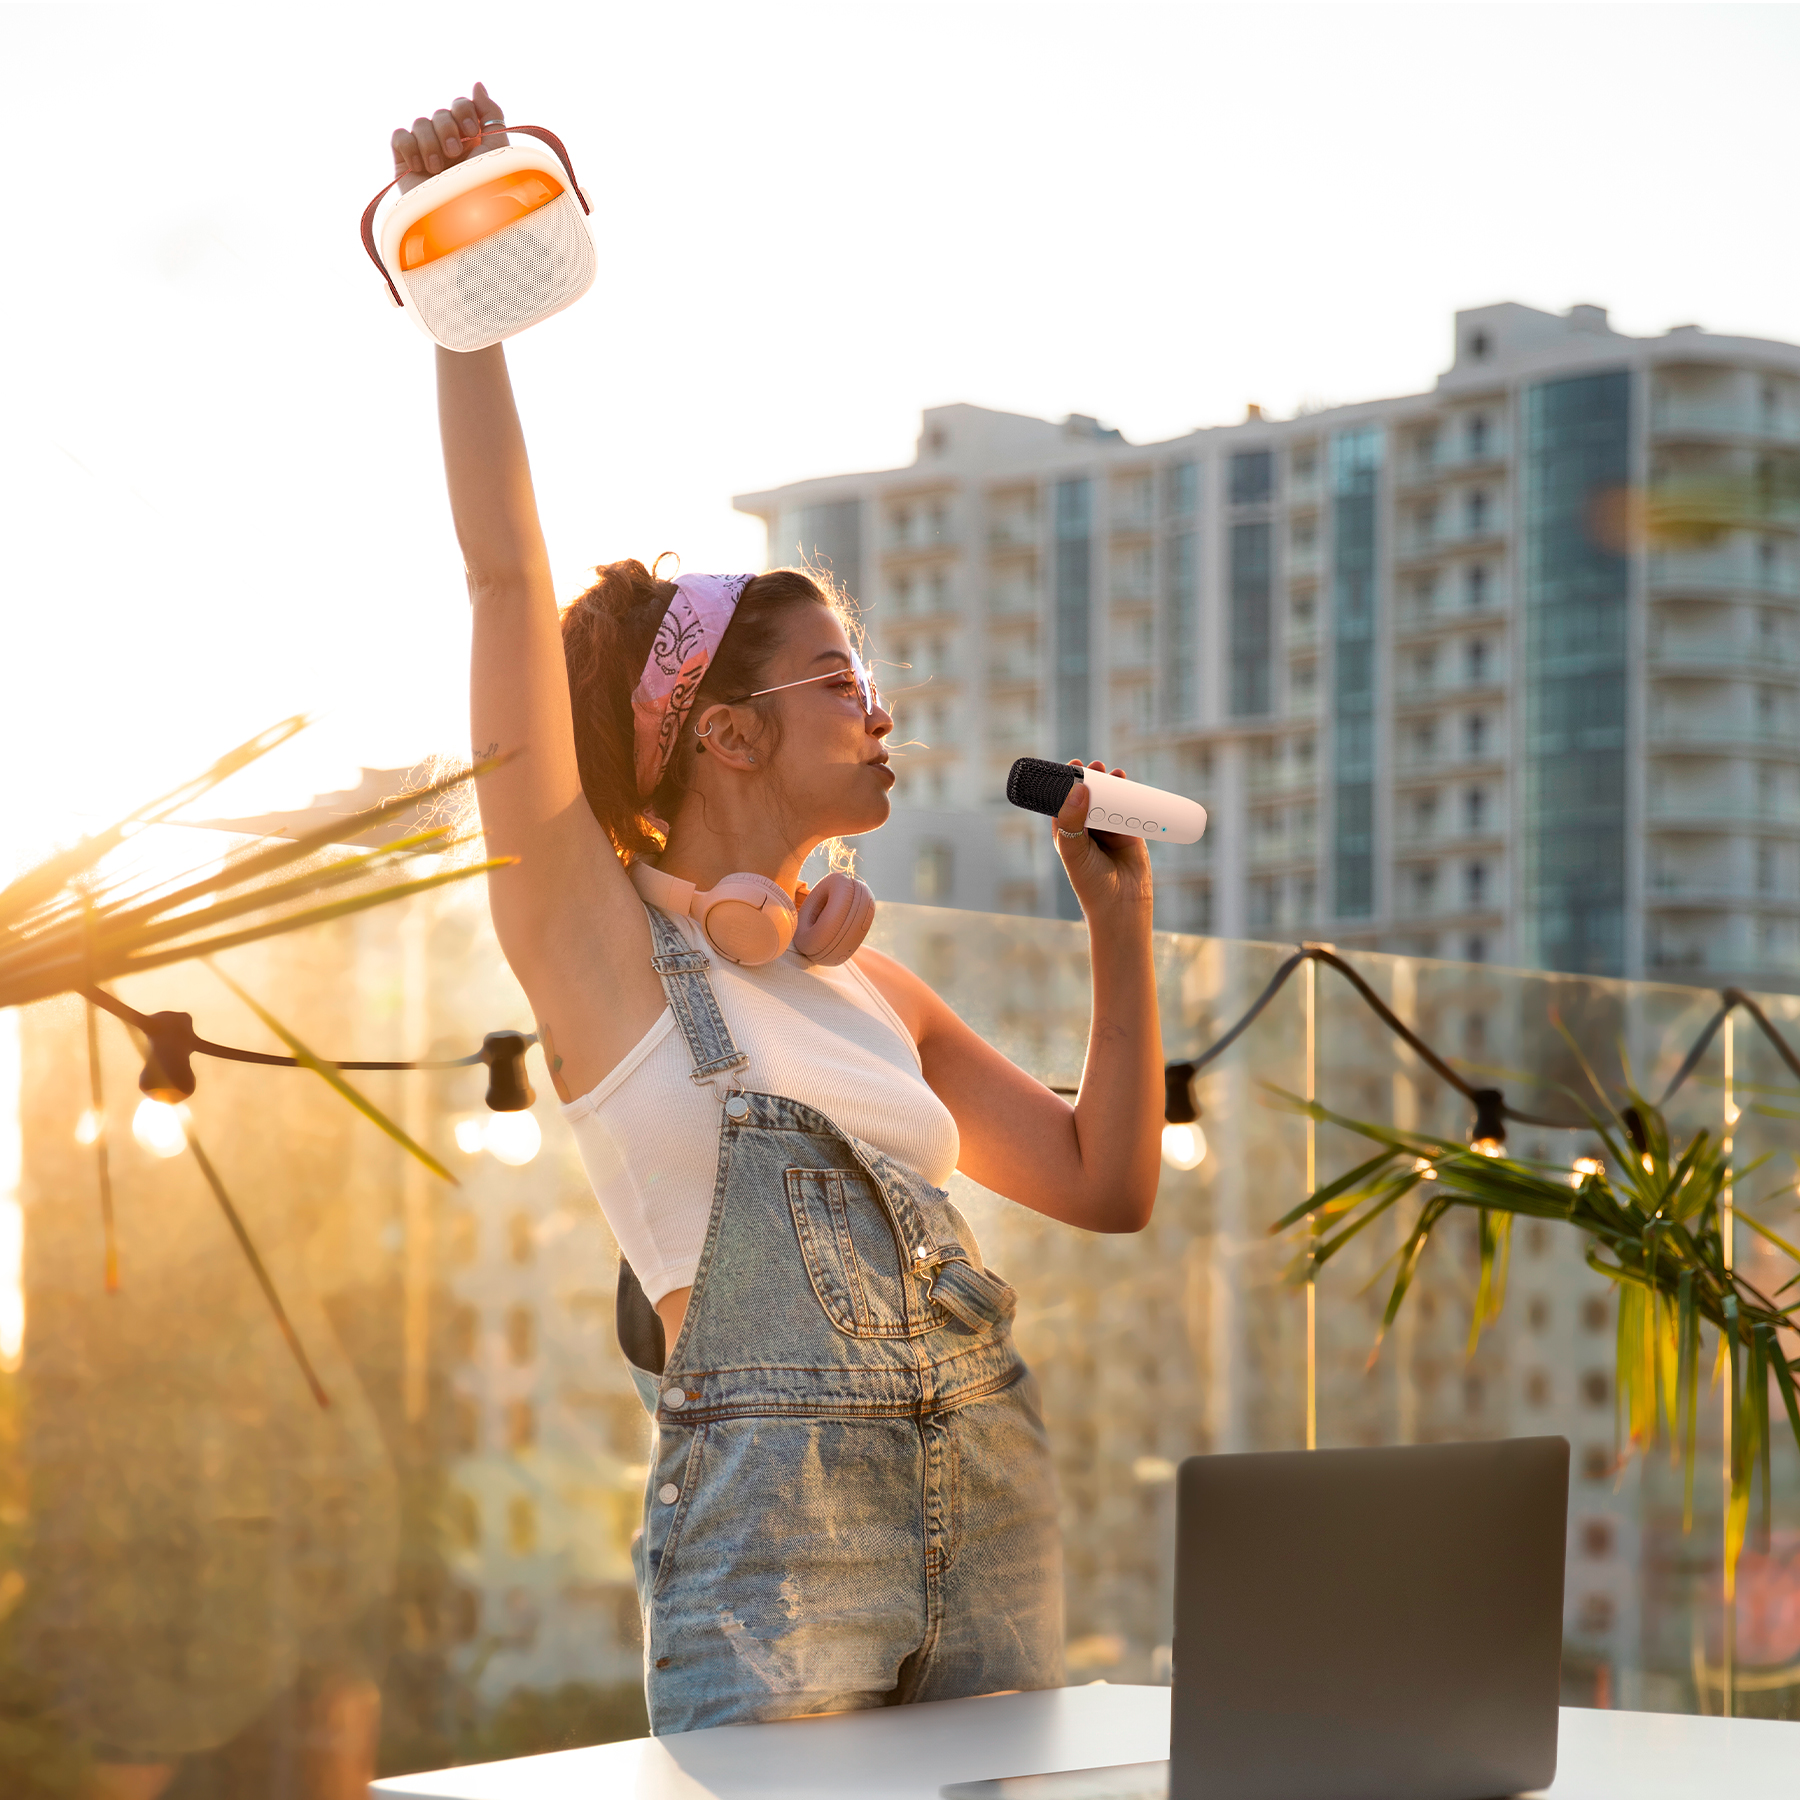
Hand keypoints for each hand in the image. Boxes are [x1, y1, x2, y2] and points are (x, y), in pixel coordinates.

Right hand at [390, 81, 506, 194]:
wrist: (460, 220)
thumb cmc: (485, 188)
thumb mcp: (498, 147)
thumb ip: (491, 113)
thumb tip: (477, 85)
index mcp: (472, 142)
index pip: (461, 105)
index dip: (464, 111)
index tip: (473, 133)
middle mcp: (449, 147)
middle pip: (441, 113)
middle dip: (448, 130)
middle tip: (456, 154)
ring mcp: (426, 156)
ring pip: (420, 123)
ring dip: (431, 143)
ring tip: (439, 170)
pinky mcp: (405, 165)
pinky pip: (399, 136)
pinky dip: (410, 148)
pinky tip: (421, 170)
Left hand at [1054, 759, 1153, 922]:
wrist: (1121, 905)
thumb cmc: (1090, 883)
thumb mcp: (1074, 850)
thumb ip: (1072, 820)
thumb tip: (1078, 789)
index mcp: (1066, 831)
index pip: (1062, 801)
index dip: (1066, 783)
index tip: (1071, 765)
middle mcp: (1086, 829)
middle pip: (1088, 797)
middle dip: (1091, 779)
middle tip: (1095, 766)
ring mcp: (1108, 830)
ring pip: (1109, 801)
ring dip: (1111, 785)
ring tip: (1114, 773)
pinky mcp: (1129, 834)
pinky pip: (1129, 809)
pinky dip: (1130, 796)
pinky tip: (1129, 784)